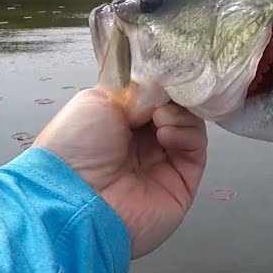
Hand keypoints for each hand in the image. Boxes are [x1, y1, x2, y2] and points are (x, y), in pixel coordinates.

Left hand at [33, 87, 207, 259]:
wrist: (75, 200)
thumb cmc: (75, 147)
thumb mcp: (97, 101)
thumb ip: (136, 90)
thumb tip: (164, 89)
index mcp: (117, 123)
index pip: (152, 96)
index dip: (161, 83)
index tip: (166, 71)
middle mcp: (140, 144)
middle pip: (174, 109)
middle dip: (173, 96)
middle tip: (166, 92)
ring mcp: (163, 164)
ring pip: (190, 126)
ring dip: (179, 114)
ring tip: (160, 118)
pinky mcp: (182, 184)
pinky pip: (197, 150)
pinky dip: (188, 135)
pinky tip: (166, 134)